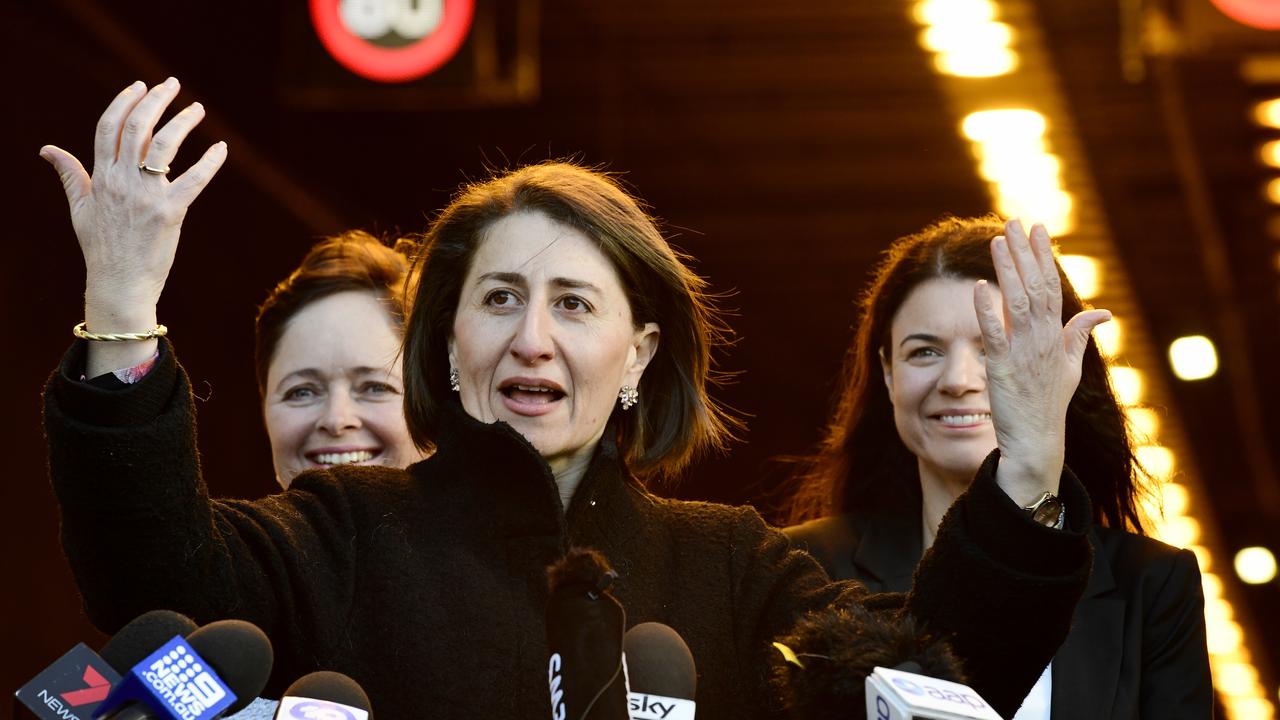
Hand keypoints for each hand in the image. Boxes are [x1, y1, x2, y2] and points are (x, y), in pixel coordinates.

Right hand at [41, 78, 226, 374]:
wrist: (119, 284)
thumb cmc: (101, 248)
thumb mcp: (80, 209)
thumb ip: (71, 175)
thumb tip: (48, 149)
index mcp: (100, 178)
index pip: (109, 127)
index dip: (124, 101)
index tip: (140, 85)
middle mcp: (121, 182)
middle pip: (137, 128)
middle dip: (155, 100)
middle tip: (171, 84)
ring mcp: (145, 196)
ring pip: (164, 145)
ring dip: (183, 121)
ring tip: (198, 108)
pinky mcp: (169, 212)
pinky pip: (193, 179)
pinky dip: (210, 162)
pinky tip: (222, 148)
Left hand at [974, 219, 1110, 505]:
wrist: (1037, 443)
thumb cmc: (1048, 405)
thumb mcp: (1070, 367)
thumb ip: (1080, 336)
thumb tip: (1103, 313)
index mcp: (1056, 336)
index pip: (1051, 287)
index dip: (1043, 256)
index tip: (1037, 228)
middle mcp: (1043, 340)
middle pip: (1035, 288)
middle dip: (1025, 253)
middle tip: (1014, 222)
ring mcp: (1024, 354)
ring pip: (1017, 304)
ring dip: (1007, 271)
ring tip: (997, 241)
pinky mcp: (1003, 369)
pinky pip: (995, 336)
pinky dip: (987, 311)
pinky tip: (979, 288)